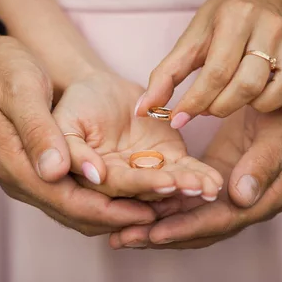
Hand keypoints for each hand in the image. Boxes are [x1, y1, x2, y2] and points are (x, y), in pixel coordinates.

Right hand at [0, 20, 155, 235]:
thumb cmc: (1, 70)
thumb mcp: (20, 89)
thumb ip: (36, 130)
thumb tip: (54, 171)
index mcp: (15, 166)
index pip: (66, 202)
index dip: (108, 211)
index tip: (147, 213)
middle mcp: (24, 179)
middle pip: (77, 213)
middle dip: (122, 217)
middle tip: (165, 215)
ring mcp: (33, 176)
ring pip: (81, 208)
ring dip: (119, 211)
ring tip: (160, 208)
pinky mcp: (43, 168)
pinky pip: (80, 193)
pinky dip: (109, 197)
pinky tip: (138, 192)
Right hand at [52, 72, 223, 200]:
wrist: (100, 87)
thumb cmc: (77, 103)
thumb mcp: (67, 121)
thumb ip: (74, 150)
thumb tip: (94, 176)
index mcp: (91, 181)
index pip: (115, 188)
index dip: (138, 188)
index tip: (162, 184)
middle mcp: (120, 185)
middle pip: (144, 194)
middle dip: (170, 191)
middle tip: (192, 187)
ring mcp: (144, 175)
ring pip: (166, 185)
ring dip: (188, 188)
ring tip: (208, 188)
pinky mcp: (165, 162)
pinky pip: (183, 171)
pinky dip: (199, 176)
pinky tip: (214, 182)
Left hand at [110, 104, 281, 247]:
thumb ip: (264, 163)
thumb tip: (241, 197)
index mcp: (271, 195)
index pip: (224, 220)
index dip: (189, 227)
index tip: (155, 233)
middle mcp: (251, 201)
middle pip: (203, 227)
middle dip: (162, 234)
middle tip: (122, 238)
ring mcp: (234, 192)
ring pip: (193, 217)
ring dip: (158, 225)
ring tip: (120, 231)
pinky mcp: (220, 177)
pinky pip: (191, 198)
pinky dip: (166, 204)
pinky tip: (138, 203)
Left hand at [136, 0, 281, 128]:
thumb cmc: (222, 22)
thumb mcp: (191, 39)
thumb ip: (165, 75)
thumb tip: (142, 111)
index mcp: (237, 16)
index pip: (217, 71)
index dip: (195, 101)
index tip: (179, 119)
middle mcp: (272, 26)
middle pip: (248, 85)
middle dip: (221, 107)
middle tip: (209, 108)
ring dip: (255, 106)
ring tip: (239, 98)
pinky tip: (269, 98)